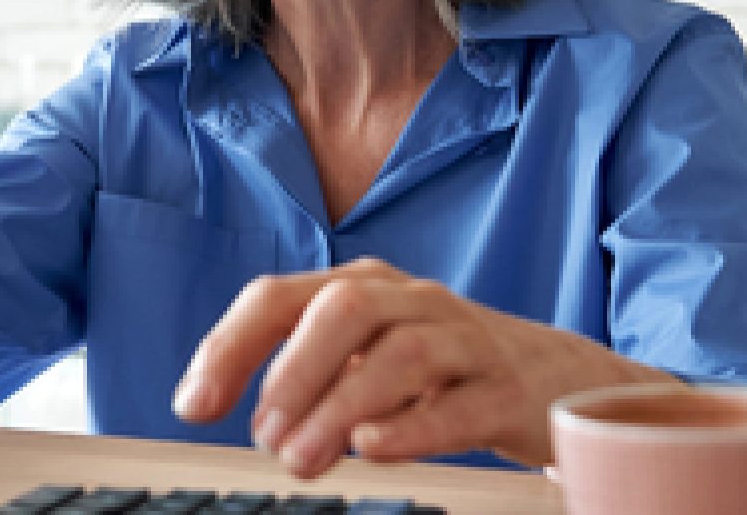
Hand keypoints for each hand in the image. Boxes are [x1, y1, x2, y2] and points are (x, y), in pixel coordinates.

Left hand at [171, 257, 675, 477]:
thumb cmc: (440, 367)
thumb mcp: (366, 355)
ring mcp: (465, 340)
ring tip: (303, 459)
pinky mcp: (506, 390)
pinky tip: (373, 447)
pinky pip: (461, 402)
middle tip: (264, 436)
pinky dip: (413, 425)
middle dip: (294, 370)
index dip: (229, 347)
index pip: (280, 297)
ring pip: (403, 353)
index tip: (193, 405)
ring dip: (342, 406)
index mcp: (363, 287)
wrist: (554, 376)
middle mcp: (412, 301)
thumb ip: (307, 375)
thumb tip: (249, 418)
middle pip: (345, 308)